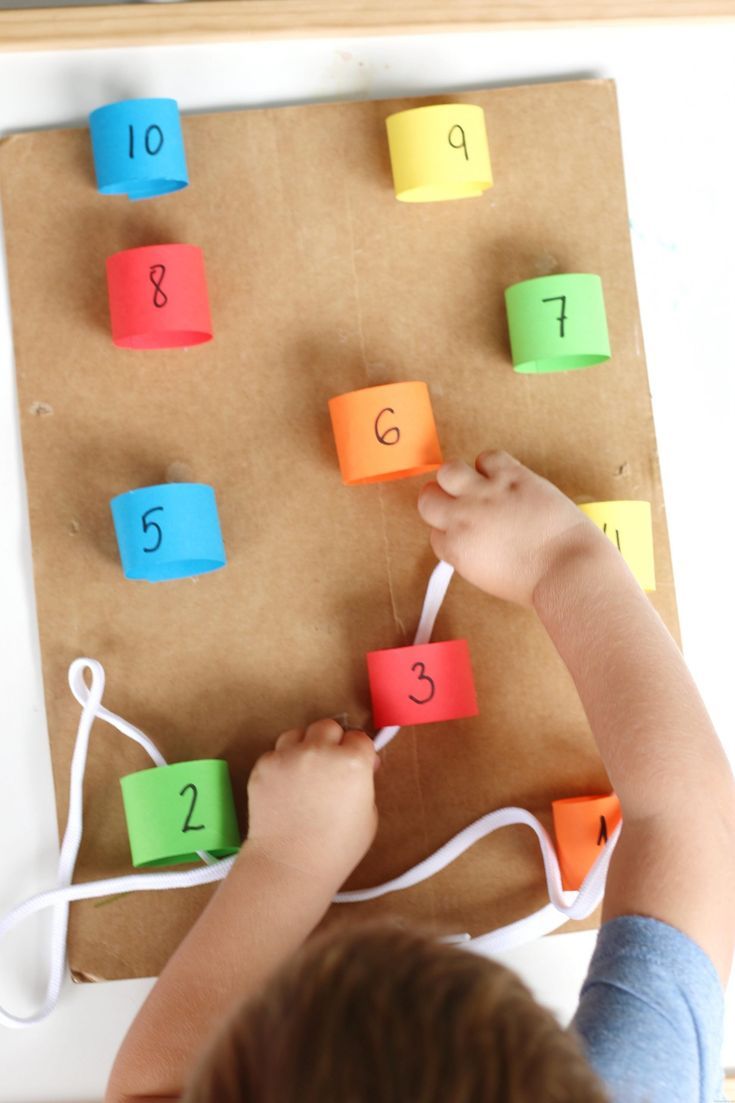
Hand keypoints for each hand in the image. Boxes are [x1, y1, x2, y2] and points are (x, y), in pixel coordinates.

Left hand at [245, 719, 378, 892]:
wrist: (290, 865)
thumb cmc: (335, 849)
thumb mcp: (369, 815)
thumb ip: (364, 783)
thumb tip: (359, 768)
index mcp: (352, 761)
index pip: (359, 738)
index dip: (359, 753)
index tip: (357, 764)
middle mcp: (319, 750)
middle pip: (328, 727)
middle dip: (331, 742)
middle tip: (330, 766)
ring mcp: (288, 756)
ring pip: (297, 735)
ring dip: (303, 748)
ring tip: (304, 774)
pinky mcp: (263, 766)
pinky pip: (275, 754)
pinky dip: (281, 766)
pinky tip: (284, 789)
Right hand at [417, 450, 607, 606]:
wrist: (567, 568)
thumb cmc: (534, 581)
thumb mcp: (487, 576)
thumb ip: (470, 553)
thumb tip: (471, 537)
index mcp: (455, 549)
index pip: (435, 533)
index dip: (449, 531)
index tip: (464, 532)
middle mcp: (463, 518)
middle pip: (427, 497)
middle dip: (441, 501)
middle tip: (461, 504)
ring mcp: (486, 494)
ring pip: (449, 470)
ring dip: (459, 477)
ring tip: (477, 485)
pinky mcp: (512, 476)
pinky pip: (488, 457)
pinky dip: (492, 465)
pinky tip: (503, 477)